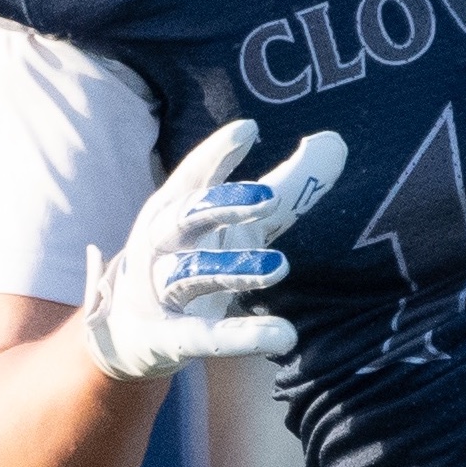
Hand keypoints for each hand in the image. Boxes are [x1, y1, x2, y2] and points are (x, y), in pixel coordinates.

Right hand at [83, 119, 346, 382]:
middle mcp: (161, 243)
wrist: (129, 334)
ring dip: (233, 268)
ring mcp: (158, 289)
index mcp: (176, 207)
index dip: (217, 152)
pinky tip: (283, 336)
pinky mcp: (166, 336)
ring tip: (280, 266)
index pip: (193, 174)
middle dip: (222, 204)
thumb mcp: (238, 223)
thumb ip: (288, 188)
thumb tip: (336, 143)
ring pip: (191, 273)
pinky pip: (202, 335)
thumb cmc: (194, 257)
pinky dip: (240, 336)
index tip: (247, 129)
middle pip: (185, 215)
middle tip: (268, 199)